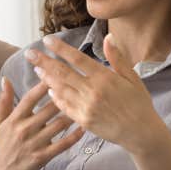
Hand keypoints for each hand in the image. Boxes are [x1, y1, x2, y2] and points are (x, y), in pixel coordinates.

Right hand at [0, 77, 84, 169]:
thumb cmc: (2, 145)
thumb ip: (5, 101)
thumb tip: (6, 79)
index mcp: (14, 119)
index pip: (30, 98)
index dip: (43, 85)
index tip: (55, 73)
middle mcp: (25, 129)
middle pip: (48, 109)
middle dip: (63, 97)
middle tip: (78, 87)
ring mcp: (35, 143)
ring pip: (58, 125)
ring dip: (72, 114)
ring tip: (85, 105)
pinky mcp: (43, 156)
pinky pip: (62, 144)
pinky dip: (74, 136)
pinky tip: (83, 128)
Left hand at [28, 35, 163, 153]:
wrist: (140, 132)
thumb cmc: (138, 103)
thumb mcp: (132, 78)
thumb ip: (117, 58)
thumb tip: (109, 38)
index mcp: (105, 77)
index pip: (77, 59)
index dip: (60, 49)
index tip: (47, 40)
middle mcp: (93, 91)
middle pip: (63, 73)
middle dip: (44, 62)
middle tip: (29, 53)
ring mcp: (87, 107)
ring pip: (61, 89)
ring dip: (46, 78)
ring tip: (36, 69)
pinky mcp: (84, 120)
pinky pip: (65, 107)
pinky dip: (55, 97)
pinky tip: (48, 89)